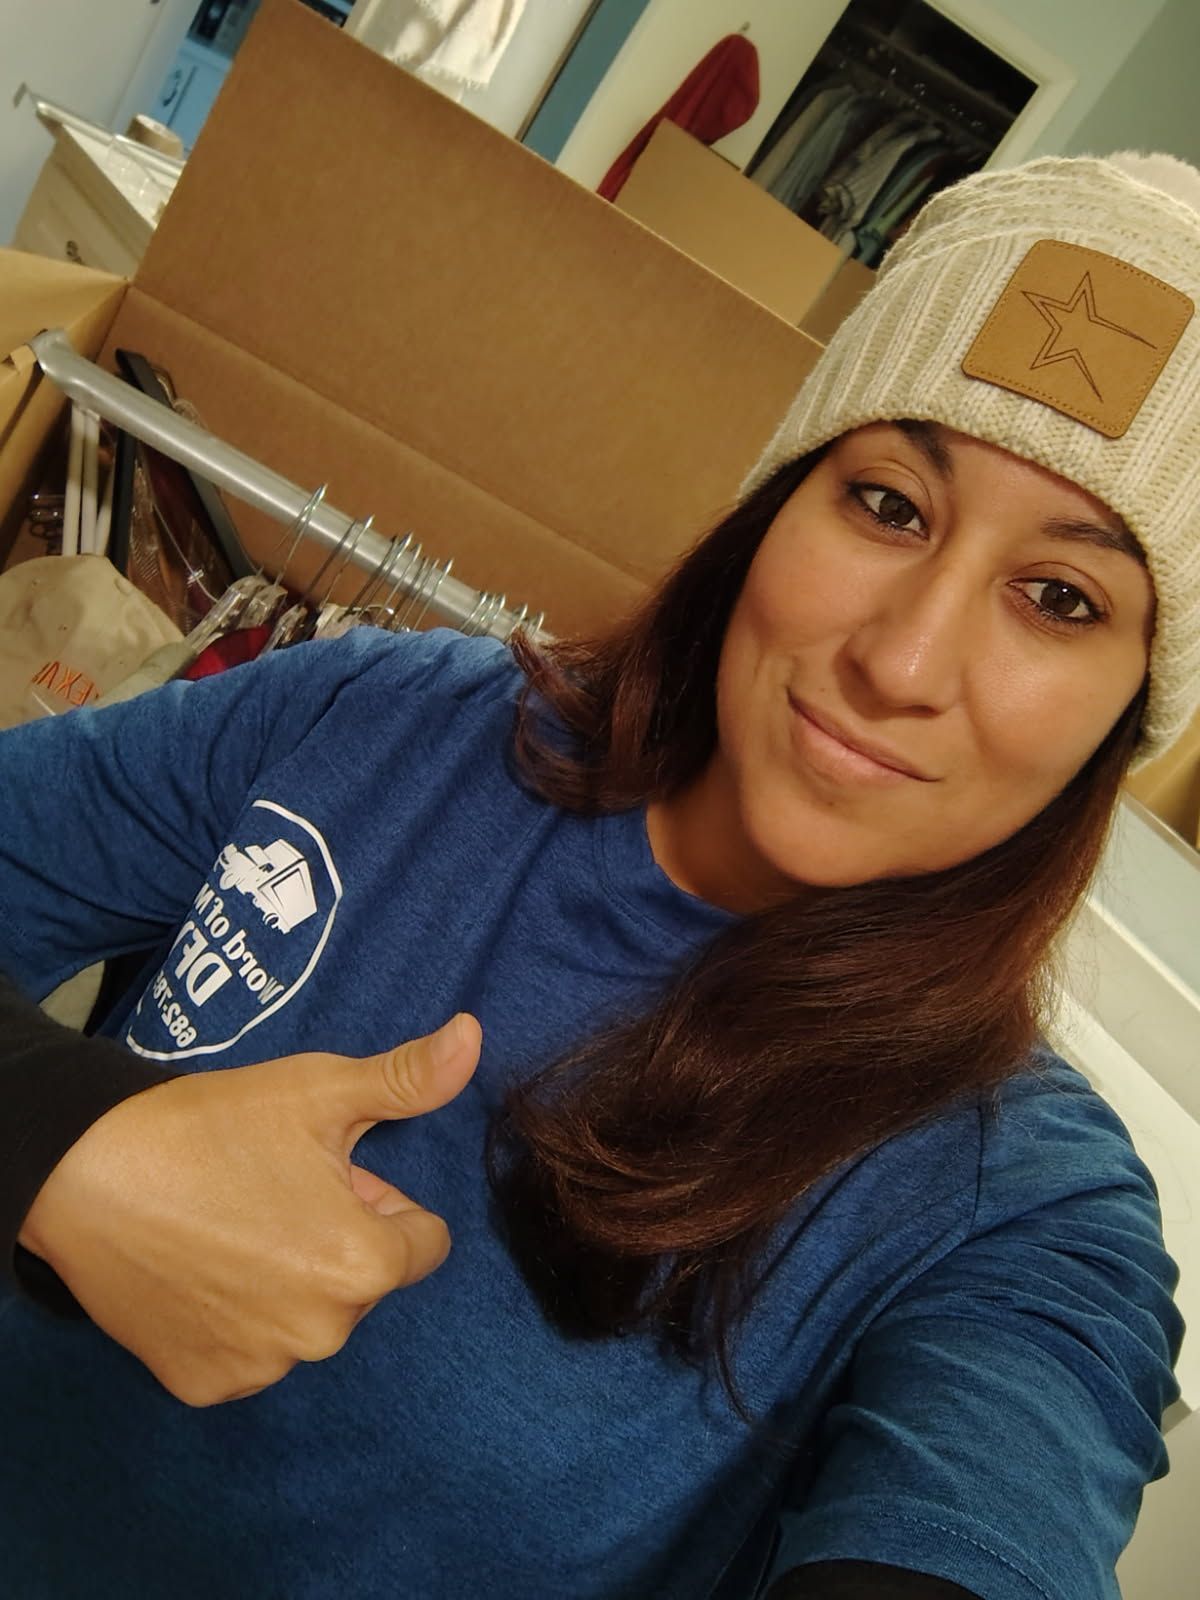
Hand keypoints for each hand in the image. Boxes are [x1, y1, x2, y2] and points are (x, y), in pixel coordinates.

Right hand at [17, 1014, 480, 1405]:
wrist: (83, 1173)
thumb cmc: (211, 1127)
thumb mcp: (320, 1091)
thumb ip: (409, 1079)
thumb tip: (474, 1036)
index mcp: (364, 1265)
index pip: (423, 1241)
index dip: (379, 1200)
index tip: (324, 1175)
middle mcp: (324, 1333)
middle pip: (364, 1282)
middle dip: (336, 1240)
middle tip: (271, 1194)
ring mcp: (261, 1367)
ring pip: (308, 1318)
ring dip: (289, 1282)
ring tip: (231, 1227)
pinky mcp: (205, 1385)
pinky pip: (251, 1351)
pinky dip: (236, 1318)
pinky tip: (200, 1271)